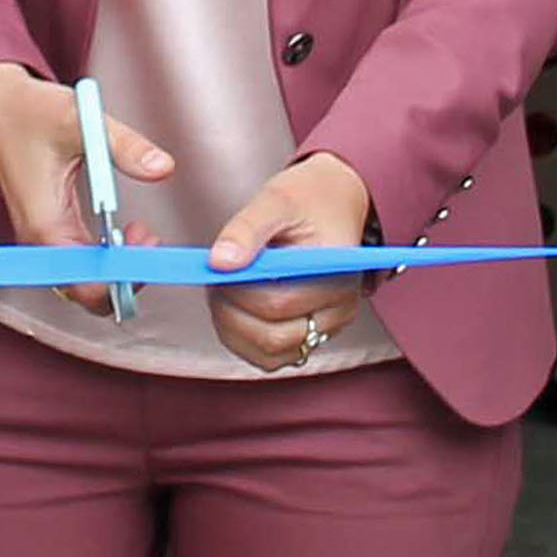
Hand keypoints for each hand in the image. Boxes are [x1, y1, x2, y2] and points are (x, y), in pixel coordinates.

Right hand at [0, 62, 175, 314]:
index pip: (86, 286)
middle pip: (88, 294)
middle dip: (126, 277)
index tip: (147, 247)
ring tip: (140, 232)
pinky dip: (106, 258)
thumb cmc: (29, 113)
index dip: (123, 280)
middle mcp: (40, 242)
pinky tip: (124, 232)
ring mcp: (43, 241)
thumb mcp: (80, 121)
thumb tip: (162, 168)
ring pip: (85, 283)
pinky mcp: (48, 233)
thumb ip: (123, 145)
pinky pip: (80, 264)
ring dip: (118, 268)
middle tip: (148, 239)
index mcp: (46, 226)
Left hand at [202, 150, 379, 372]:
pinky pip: (269, 356)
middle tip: (216, 279)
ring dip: (233, 327)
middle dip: (232, 310)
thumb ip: (247, 229)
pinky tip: (234, 309)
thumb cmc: (309, 200)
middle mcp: (339, 310)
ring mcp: (326, 330)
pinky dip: (242, 338)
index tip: (217, 265)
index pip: (279, 302)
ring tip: (225, 291)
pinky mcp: (308, 338)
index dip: (237, 290)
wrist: (335, 203)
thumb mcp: (277, 200)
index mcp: (338, 275)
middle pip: (273, 335)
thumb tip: (218, 262)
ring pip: (268, 353)